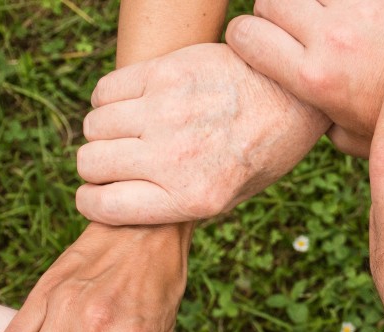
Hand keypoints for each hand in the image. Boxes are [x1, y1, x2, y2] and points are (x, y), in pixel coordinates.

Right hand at [75, 43, 329, 224]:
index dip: (92, 202)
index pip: (103, 206)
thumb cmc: (262, 151)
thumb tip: (124, 206)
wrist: (293, 96)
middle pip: (90, 163)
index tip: (97, 194)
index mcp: (192, 198)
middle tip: (119, 161)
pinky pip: (106, 90)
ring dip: (105, 132)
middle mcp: (175, 157)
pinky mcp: (165, 72)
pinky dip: (109, 100)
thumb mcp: (231, 197)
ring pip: (94, 125)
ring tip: (131, 131)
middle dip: (97, 167)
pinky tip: (134, 104)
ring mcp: (167, 112)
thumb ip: (177, 205)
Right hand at [226, 0, 383, 156]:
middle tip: (298, 27)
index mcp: (315, 77)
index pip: (245, 34)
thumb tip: (294, 113)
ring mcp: (363, 7)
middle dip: (277, 12)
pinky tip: (356, 10)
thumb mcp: (348, 135)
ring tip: (328, 15)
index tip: (260, 41)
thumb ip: (314, 121)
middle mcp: (334, 38)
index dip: (247, 36)